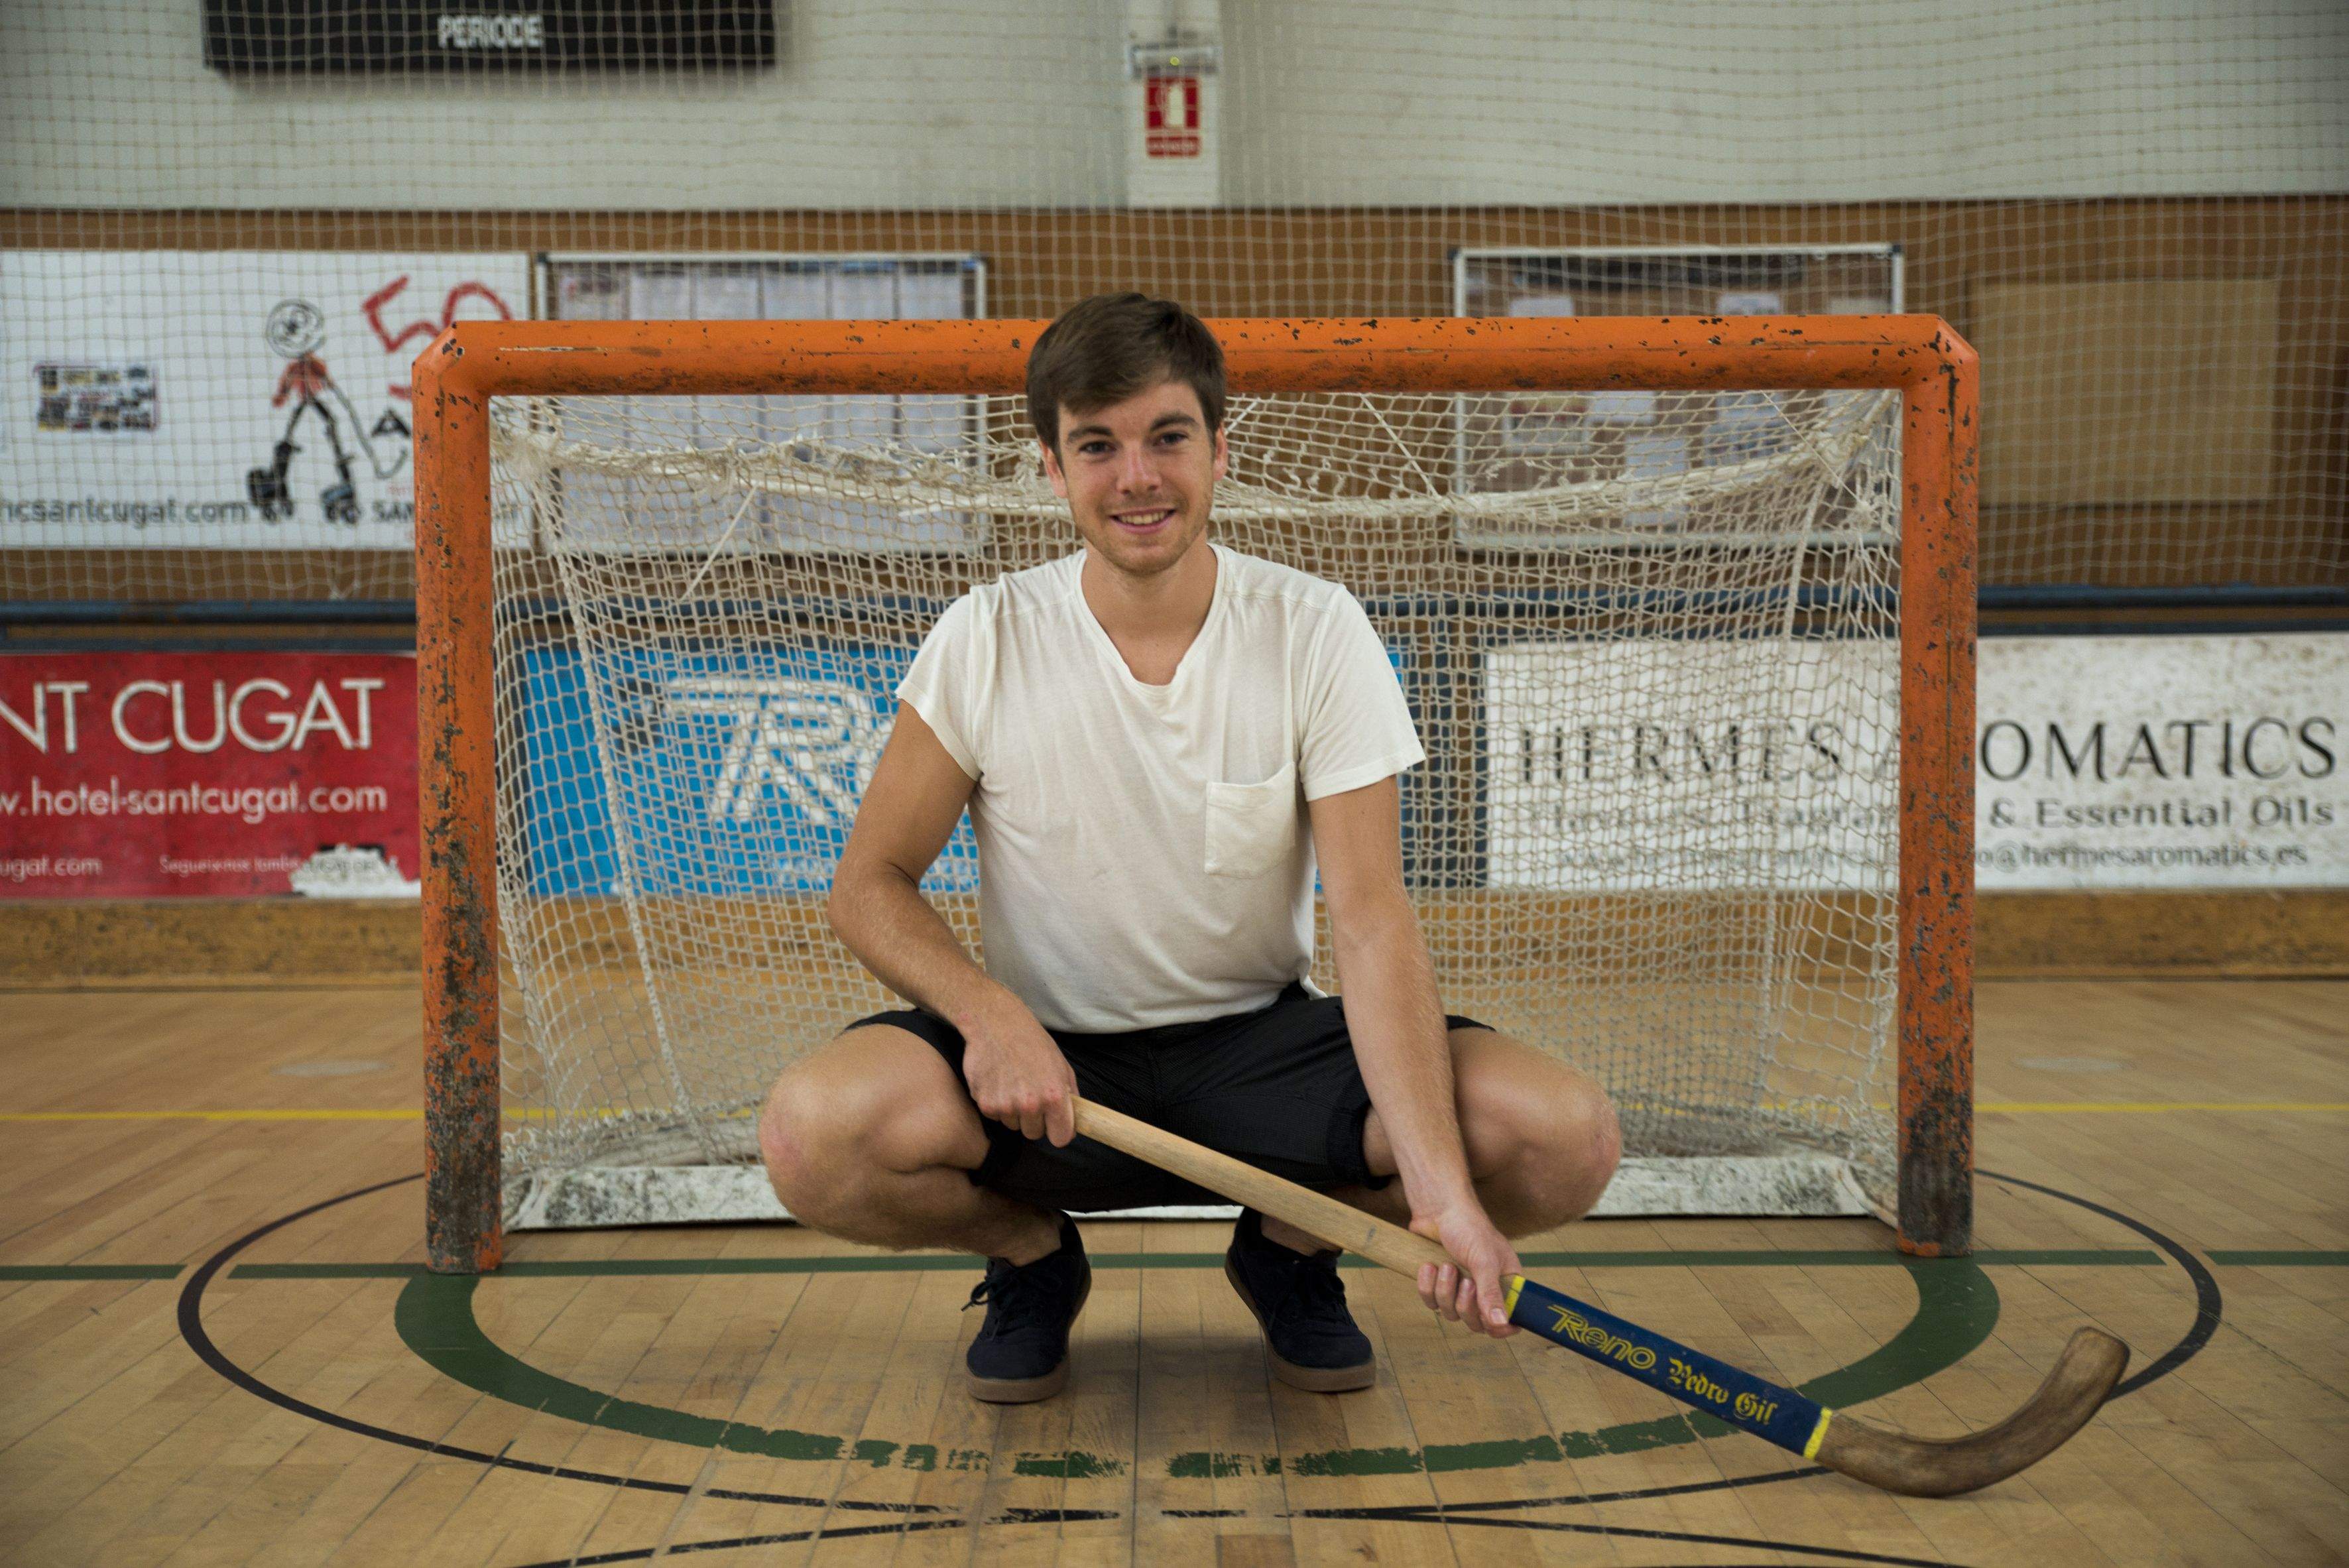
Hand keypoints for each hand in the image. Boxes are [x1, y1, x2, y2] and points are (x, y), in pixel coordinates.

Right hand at [958, 993, 1078, 1145]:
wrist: (997, 1024)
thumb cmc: (1032, 1042)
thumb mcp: (1062, 1066)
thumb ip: (1070, 1096)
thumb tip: (1074, 1121)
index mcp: (1054, 1096)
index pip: (1061, 1139)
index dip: (1058, 1132)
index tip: (1054, 1125)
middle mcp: (1030, 1104)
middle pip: (1034, 1134)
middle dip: (1034, 1120)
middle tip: (1030, 1095)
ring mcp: (1005, 1105)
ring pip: (1013, 1125)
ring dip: (1014, 1111)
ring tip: (1013, 1083)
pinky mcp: (984, 1103)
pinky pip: (995, 1116)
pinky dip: (996, 1104)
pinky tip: (998, 1081)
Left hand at [1409, 1199, 1520, 1337]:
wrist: (1437, 1208)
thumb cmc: (1469, 1228)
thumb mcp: (1484, 1261)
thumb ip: (1491, 1294)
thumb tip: (1501, 1324)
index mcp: (1505, 1283)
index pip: (1509, 1319)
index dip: (1501, 1328)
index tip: (1492, 1327)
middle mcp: (1484, 1289)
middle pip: (1476, 1323)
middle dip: (1466, 1305)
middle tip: (1465, 1282)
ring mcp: (1459, 1288)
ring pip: (1451, 1314)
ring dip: (1445, 1291)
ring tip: (1445, 1266)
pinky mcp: (1438, 1284)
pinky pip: (1431, 1303)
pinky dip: (1427, 1287)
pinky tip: (1429, 1266)